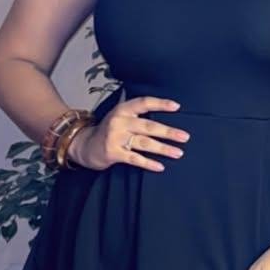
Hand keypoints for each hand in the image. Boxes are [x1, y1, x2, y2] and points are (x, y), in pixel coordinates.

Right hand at [67, 96, 188, 171]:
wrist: (84, 145)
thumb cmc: (109, 131)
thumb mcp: (120, 117)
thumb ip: (137, 115)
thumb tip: (164, 116)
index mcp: (123, 109)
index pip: (144, 102)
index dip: (161, 104)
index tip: (177, 107)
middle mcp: (119, 121)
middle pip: (148, 126)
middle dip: (168, 132)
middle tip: (185, 137)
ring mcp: (115, 137)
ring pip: (144, 143)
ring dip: (163, 149)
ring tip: (178, 153)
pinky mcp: (113, 153)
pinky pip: (134, 158)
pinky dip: (148, 163)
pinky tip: (160, 167)